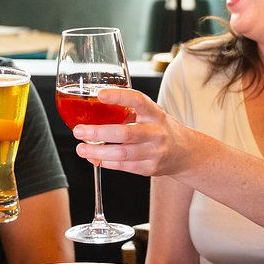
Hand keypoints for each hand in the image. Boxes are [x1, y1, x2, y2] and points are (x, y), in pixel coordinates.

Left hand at [71, 87, 185, 176]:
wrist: (185, 152)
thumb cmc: (159, 128)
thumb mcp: (149, 113)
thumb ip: (127, 109)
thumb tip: (94, 105)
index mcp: (155, 113)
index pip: (138, 100)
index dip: (119, 96)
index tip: (100, 95)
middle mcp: (157, 132)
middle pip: (126, 133)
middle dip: (98, 133)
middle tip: (78, 131)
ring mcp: (155, 152)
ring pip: (122, 153)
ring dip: (98, 152)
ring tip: (81, 148)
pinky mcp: (150, 168)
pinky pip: (124, 166)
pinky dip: (106, 162)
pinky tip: (94, 158)